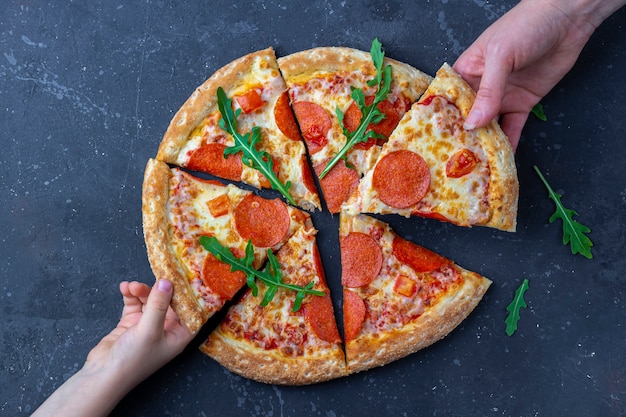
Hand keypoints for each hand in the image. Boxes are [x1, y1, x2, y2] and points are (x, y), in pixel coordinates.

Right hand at [85, 279, 194, 383]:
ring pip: (151, 299)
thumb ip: (159, 305)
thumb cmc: (133, 360)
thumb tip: (167, 282)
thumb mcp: (149, 330)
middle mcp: (166, 328)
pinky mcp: (132, 322)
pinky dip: (131, 295)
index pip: (191, 311)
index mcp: (178, 335)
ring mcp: (148, 325)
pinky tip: (125, 288)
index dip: (190, 295)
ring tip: (132, 287)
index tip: (187, 276)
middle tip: (156, 274)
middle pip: (169, 301)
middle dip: (161, 288)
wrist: (103, 374)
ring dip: (142, 290)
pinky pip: (135, 302)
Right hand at [453, 0, 624, 149]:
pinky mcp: (522, 103)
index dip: (442, 119)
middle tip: (454, 160)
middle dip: (462, 137)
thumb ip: (488, 91)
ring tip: (475, 165)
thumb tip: (473, 123)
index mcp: (467, 71)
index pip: (449, 99)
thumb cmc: (526, 26)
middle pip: (467, 117)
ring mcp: (502, 97)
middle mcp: (481, 86)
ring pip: (489, 126)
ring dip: (484, 143)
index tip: (434, 140)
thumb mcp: (500, 56)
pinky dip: (509, 142)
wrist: (567, 20)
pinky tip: (502, 158)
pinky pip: (513, 127)